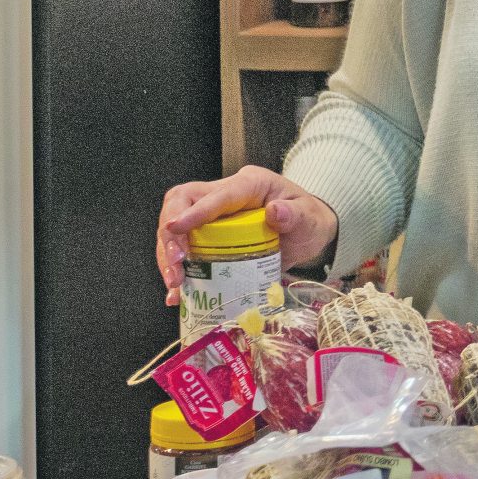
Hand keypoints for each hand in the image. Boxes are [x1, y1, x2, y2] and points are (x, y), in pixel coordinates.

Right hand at [156, 167, 337, 304]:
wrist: (308, 234)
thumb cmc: (307, 220)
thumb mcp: (308, 217)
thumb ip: (295, 215)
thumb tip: (276, 210)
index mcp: (248, 184)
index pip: (216, 194)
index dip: (195, 211)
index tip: (176, 228)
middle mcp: (224, 195)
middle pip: (181, 203)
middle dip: (171, 234)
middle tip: (176, 264)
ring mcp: (211, 216)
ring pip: (174, 228)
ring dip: (168, 256)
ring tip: (175, 284)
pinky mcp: (206, 238)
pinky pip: (183, 250)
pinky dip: (177, 271)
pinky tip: (177, 294)